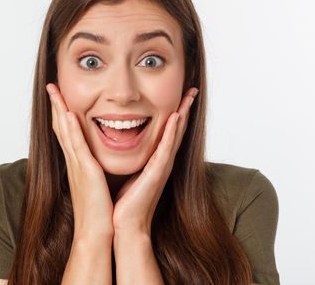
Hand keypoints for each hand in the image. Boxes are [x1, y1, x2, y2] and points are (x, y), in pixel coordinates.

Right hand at [46, 83, 114, 239]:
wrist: (96, 233)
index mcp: (78, 164)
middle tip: (51, 87)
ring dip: (60, 110)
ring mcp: (77, 166)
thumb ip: (93, 171)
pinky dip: (70, 130)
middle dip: (56, 106)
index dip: (61, 114)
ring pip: (65, 132)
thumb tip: (95, 163)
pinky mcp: (86, 172)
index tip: (59, 97)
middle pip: (61, 128)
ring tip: (54, 92)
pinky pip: (76, 146)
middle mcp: (74, 162)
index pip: (67, 133)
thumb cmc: (98, 213)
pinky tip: (68, 114)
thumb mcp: (95, 185)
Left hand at [112, 87, 198, 235]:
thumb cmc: (125, 202)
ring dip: (183, 114)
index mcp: (156, 161)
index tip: (180, 95)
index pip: (168, 132)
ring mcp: (162, 167)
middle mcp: (162, 162)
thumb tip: (122, 146)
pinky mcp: (157, 173)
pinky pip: (166, 149)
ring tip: (189, 96)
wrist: (125, 225)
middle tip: (192, 89)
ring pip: (175, 135)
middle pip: (177, 130)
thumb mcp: (130, 174)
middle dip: (185, 108)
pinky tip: (176, 117)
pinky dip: (172, 132)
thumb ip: (134, 161)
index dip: (176, 113)